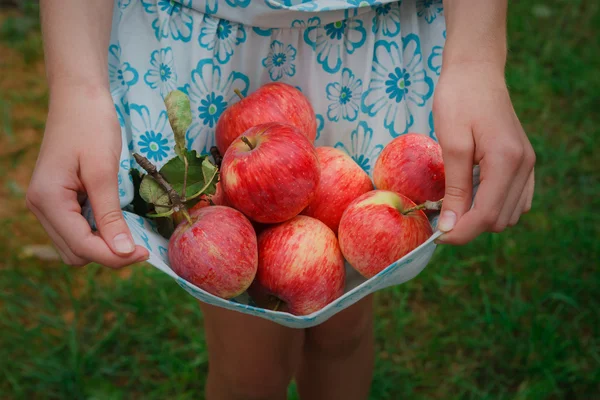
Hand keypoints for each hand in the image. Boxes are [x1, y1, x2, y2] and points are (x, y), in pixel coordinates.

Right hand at [26, 84, 148, 266]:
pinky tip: (115, 220)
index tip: (145, 253)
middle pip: (76, 253)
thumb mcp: (104, 171)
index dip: (115, 256)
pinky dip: (96, 231)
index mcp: (48, 200)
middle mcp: (41, 207)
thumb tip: (122, 252)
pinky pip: (76, 228)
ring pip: (74, 245)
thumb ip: (110, 215)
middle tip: (139, 243)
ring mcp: (46, 204)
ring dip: (102, 245)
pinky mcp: (57, 199)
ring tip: (129, 231)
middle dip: (108, 254)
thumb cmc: (92, 126)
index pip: (82, 247)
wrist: (79, 96)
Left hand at [433, 62, 535, 244]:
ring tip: (452, 205)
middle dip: (469, 225)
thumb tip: (450, 226)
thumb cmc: (458, 100)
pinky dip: (493, 205)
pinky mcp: (524, 161)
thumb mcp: (451, 145)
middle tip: (439, 217)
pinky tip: (471, 195)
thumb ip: (454, 189)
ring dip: (481, 217)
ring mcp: (528, 164)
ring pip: (509, 214)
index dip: (460, 232)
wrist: (476, 70)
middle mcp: (524, 166)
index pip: (486, 215)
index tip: (436, 236)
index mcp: (507, 162)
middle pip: (499, 220)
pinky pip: (515, 199)